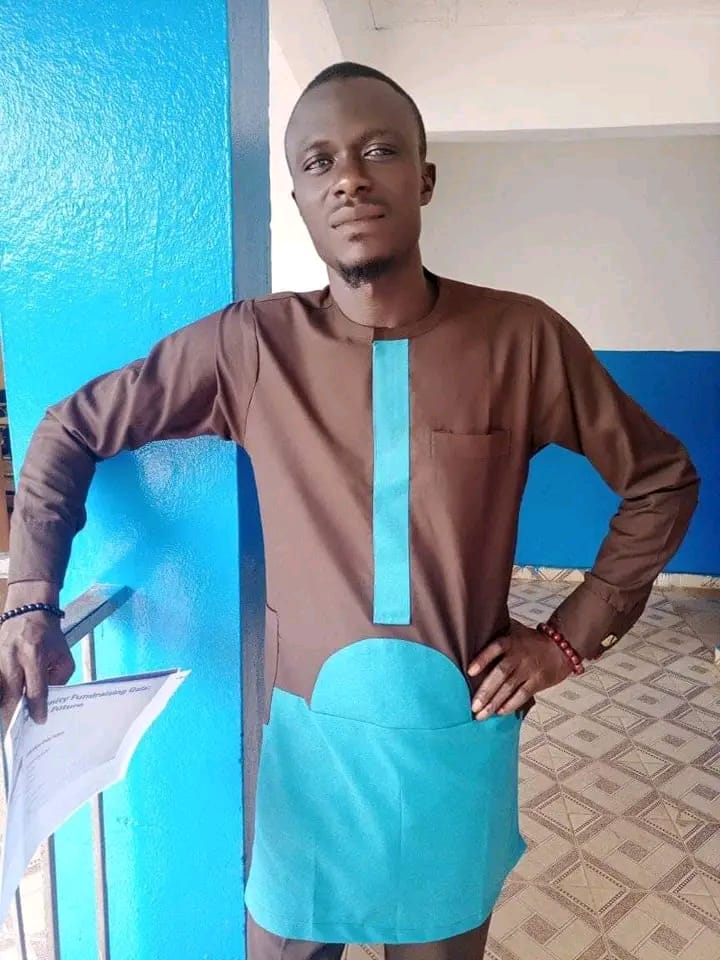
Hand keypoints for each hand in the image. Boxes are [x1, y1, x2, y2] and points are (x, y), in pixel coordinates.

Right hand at [0, 613, 74, 727]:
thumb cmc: (49, 635)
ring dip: (3, 707)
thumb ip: (59, 678)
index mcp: (35, 654)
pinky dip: (0, 695)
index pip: (36, 688)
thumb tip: (47, 700)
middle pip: (10, 693)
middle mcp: (12, 657)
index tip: (40, 720)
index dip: (38, 708)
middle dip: (14, 714)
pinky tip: (4, 705)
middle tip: (18, 731)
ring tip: (9, 722)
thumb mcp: (63, 654)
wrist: (28, 611)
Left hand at [468, 620, 572, 718]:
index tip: (470, 671)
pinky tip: (500, 712)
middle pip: (501, 673)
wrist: (560, 648)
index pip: (495, 648)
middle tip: (473, 706)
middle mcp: (519, 655)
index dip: (482, 659)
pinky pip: (523, 694)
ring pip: (510, 687)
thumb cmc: (531, 640)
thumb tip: (472, 632)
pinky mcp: (538, 681)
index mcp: (511, 641)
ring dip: (494, 703)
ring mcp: (529, 669)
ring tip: (481, 715)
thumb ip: (496, 632)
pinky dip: (511, 704)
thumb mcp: (514, 630)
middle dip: (486, 691)